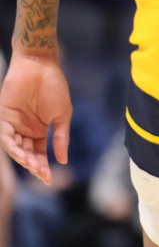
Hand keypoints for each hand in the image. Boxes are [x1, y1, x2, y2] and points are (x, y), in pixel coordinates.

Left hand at [0, 52, 71, 185]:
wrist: (41, 66)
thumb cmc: (55, 88)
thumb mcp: (63, 115)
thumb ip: (61, 137)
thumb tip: (63, 160)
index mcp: (39, 131)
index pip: (39, 154)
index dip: (43, 167)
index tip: (49, 179)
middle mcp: (24, 130)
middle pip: (26, 154)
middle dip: (34, 166)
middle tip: (42, 175)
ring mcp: (13, 124)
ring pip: (15, 148)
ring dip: (23, 159)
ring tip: (33, 166)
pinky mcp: (3, 117)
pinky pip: (5, 136)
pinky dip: (13, 147)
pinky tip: (23, 154)